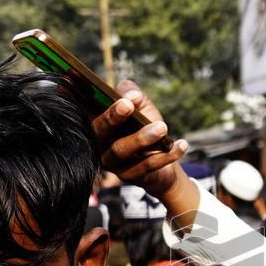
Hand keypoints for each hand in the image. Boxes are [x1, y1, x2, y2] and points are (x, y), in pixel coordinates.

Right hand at [92, 81, 188, 198]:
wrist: (161, 156)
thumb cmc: (145, 125)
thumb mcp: (140, 105)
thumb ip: (133, 93)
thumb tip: (130, 94)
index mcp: (94, 122)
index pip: (83, 110)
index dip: (87, 99)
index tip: (102, 90)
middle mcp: (97, 142)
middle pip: (99, 131)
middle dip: (112, 117)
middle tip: (127, 104)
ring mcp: (111, 162)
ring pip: (122, 150)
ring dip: (142, 138)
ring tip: (162, 127)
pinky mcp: (128, 176)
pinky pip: (146, 166)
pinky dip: (166, 155)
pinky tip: (182, 144)